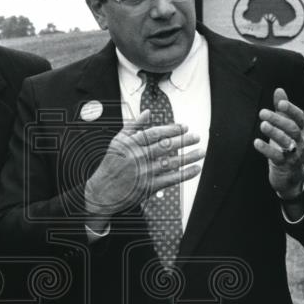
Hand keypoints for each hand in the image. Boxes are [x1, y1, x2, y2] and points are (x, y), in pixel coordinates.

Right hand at [84, 110, 203, 225]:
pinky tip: (195, 169)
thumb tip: (148, 112)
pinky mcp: (148, 187)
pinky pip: (171, 179)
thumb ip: (133, 126)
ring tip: (201, 152)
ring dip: (189, 157)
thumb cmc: (111, 164)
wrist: (102, 191)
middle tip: (196, 137)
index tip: (185, 127)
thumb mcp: (117, 142)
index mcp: (131, 144)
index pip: (156, 133)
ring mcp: (144, 172)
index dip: (172, 129)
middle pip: (166, 147)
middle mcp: (138, 157)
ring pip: (171, 163)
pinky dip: (185, 174)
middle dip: (184, 141)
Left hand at [253, 88, 303, 198]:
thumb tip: (279, 89)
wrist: (291, 177)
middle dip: (278, 119)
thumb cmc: (286, 147)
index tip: (280, 103)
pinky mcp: (284, 165)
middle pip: (292, 128)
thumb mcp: (285, 128)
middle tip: (262, 112)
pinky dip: (266, 149)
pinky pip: (277, 156)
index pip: (299, 117)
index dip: (291, 109)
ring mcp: (293, 153)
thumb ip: (282, 110)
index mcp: (300, 130)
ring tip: (262, 125)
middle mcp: (299, 141)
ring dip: (274, 132)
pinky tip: (256, 142)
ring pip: (286, 141)